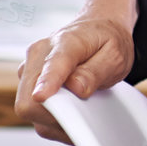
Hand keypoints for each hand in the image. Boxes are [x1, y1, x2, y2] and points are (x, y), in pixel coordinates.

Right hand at [15, 0, 137, 142]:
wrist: (102, 27)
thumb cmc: (111, 39)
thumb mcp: (117, 54)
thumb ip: (97, 72)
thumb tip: (77, 88)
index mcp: (64, 43)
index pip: (51, 67)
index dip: (48, 85)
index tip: (43, 97)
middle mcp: (39, 54)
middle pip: (32, 98)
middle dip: (58, 114)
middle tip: (86, 118)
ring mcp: (30, 68)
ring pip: (30, 108)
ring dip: (57, 118)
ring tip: (85, 109)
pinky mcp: (29, 81)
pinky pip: (34, 111)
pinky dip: (54, 118)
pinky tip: (74, 112)